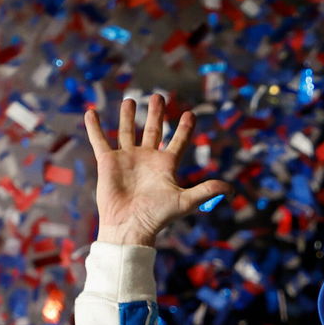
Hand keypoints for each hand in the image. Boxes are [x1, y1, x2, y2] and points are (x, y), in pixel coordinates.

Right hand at [84, 95, 230, 245]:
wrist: (129, 227)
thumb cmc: (157, 216)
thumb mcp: (185, 201)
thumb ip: (207, 191)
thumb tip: (231, 190)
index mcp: (165, 165)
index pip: (178, 142)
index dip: (184, 129)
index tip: (189, 114)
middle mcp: (147, 159)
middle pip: (153, 130)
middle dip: (156, 114)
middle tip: (159, 97)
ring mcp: (127, 159)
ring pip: (128, 131)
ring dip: (129, 116)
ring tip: (131, 100)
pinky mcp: (108, 162)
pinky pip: (100, 140)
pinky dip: (95, 127)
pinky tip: (91, 112)